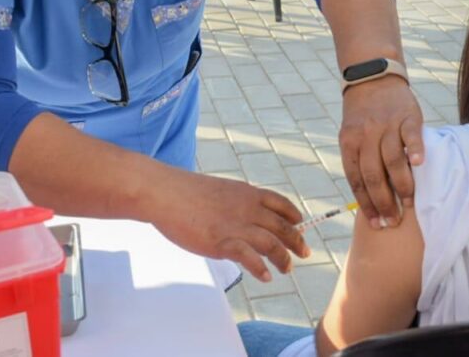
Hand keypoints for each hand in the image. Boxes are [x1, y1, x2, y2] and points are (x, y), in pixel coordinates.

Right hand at [153, 170, 310, 281]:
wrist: (164, 192)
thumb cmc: (185, 192)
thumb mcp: (220, 191)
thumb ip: (235, 204)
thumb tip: (243, 217)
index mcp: (247, 194)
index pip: (281, 204)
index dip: (294, 216)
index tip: (300, 225)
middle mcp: (247, 208)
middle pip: (282, 226)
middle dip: (296, 241)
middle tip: (304, 253)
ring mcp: (235, 225)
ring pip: (272, 244)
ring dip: (283, 258)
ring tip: (287, 269)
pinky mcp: (221, 241)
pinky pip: (249, 258)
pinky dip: (261, 268)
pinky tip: (265, 276)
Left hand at [339, 75, 423, 229]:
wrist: (373, 77)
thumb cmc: (363, 116)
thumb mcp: (352, 135)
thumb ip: (359, 161)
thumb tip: (369, 199)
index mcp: (349, 142)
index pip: (356, 179)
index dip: (366, 204)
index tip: (376, 224)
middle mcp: (366, 135)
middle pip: (374, 174)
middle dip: (384, 202)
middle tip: (394, 221)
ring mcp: (387, 125)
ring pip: (393, 160)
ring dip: (402, 185)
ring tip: (408, 204)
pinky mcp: (407, 116)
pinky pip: (411, 136)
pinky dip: (416, 150)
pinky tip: (420, 166)